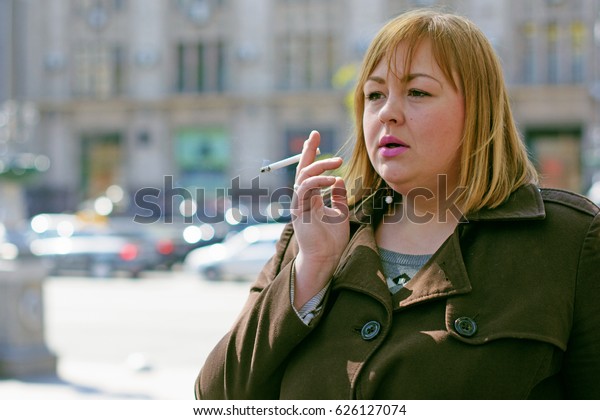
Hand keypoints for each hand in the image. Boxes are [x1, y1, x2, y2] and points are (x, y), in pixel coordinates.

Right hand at [291, 131, 349, 307]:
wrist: (325, 258)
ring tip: (338, 162)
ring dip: (320, 166)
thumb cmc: (331, 240)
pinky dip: (318, 181)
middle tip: (316, 136)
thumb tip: (338, 179)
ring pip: (303, 176)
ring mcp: (298, 203)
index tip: (315, 137)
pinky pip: (305, 189)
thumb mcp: (340, 212)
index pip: (309, 171)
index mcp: (310, 197)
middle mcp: (302, 198)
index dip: (311, 153)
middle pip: (301, 168)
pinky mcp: (299, 210)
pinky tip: (332, 179)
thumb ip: (338, 196)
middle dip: (308, 150)